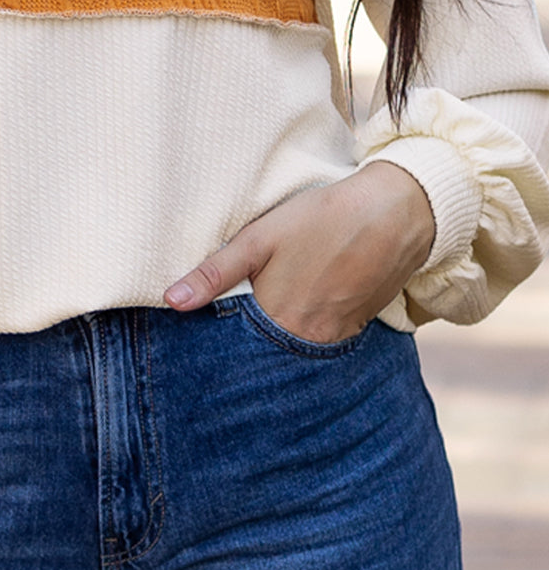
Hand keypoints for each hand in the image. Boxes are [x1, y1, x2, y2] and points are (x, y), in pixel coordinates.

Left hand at [163, 163, 434, 343]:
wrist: (397, 212)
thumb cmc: (323, 219)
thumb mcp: (260, 238)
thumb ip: (215, 273)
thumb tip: (172, 301)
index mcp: (279, 321)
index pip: (237, 353)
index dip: (218, 355)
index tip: (199, 356)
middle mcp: (308, 340)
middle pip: (266, 357)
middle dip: (245, 356)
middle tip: (223, 353)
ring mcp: (336, 337)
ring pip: (294, 353)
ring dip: (275, 348)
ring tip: (258, 333)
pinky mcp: (356, 327)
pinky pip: (322, 345)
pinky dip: (304, 339)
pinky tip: (295, 319)